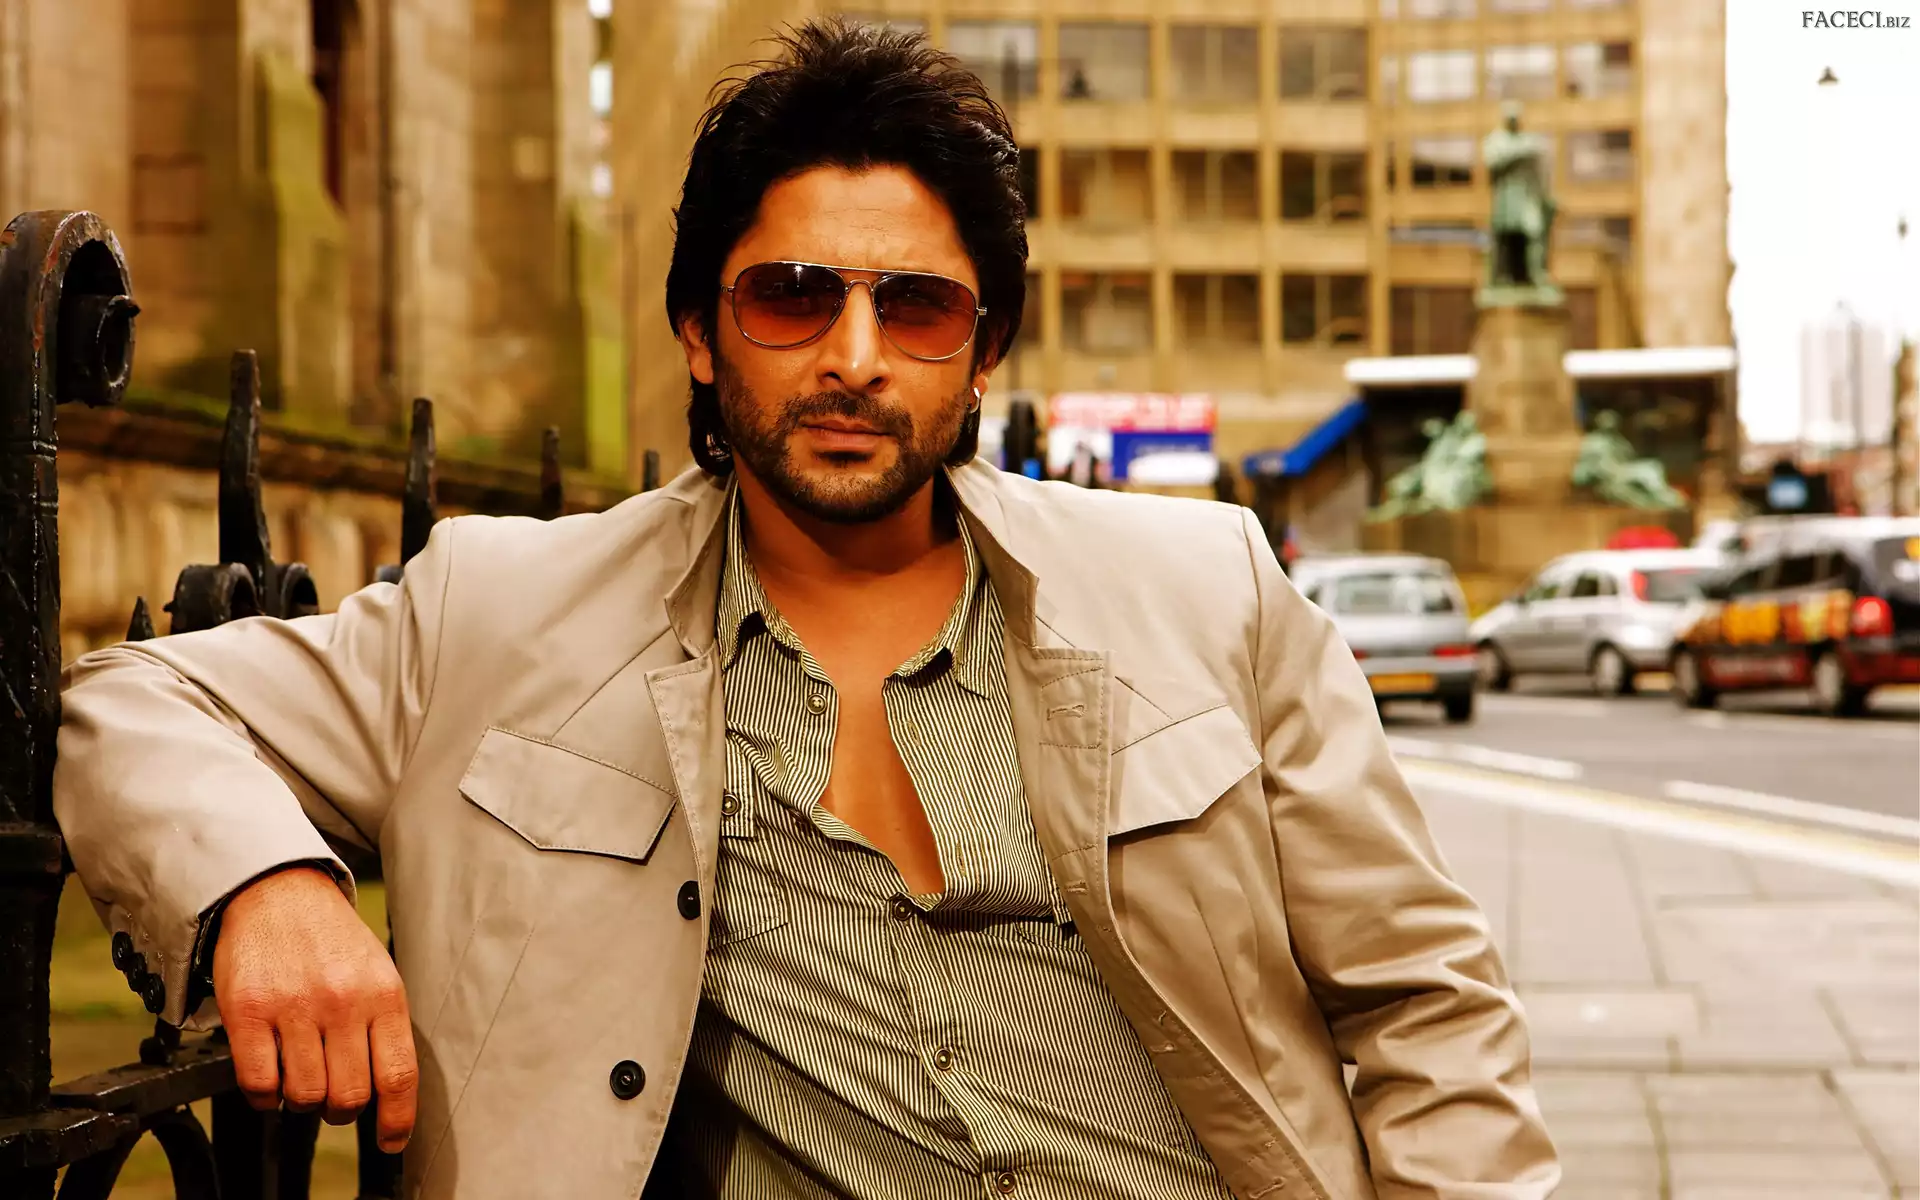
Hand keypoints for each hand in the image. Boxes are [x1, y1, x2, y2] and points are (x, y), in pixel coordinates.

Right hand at [212, 866, 416, 1152]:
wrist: (277, 891)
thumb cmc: (330, 939)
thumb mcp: (376, 972)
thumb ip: (382, 1027)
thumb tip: (389, 1092)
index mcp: (384, 994)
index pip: (397, 1075)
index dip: (397, 1120)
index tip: (390, 1142)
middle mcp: (343, 1001)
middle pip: (349, 1096)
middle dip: (341, 1110)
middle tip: (332, 1098)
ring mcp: (294, 1006)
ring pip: (304, 1095)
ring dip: (301, 1102)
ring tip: (299, 1078)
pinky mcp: (248, 1010)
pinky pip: (259, 1083)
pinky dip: (264, 1097)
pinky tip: (270, 1079)